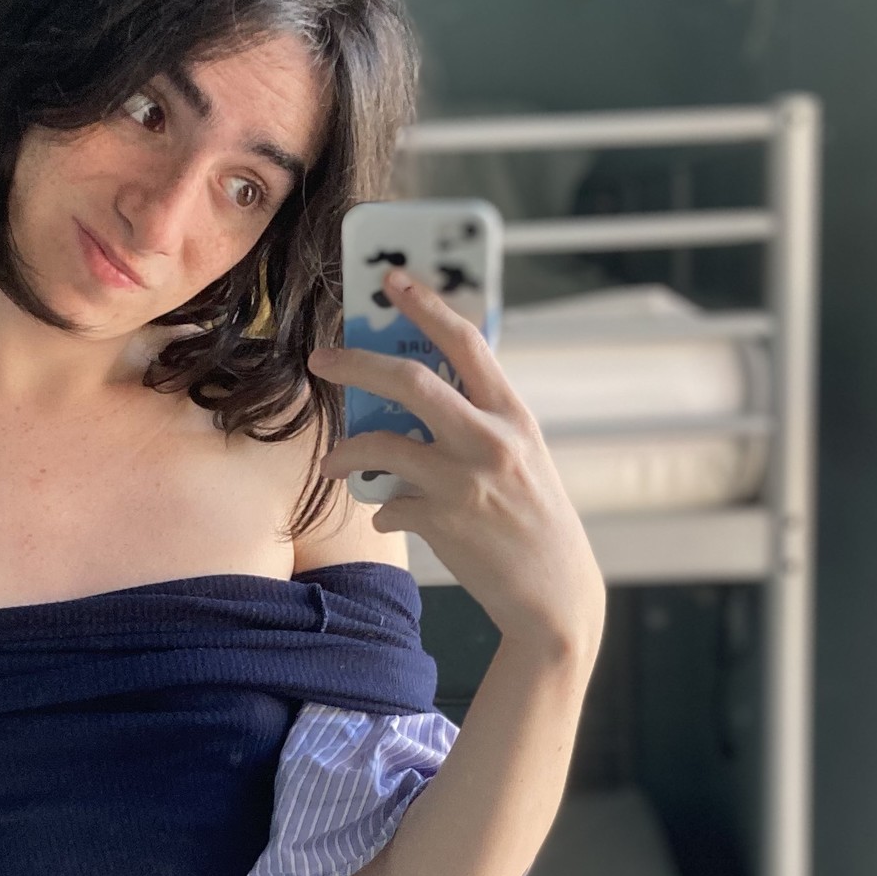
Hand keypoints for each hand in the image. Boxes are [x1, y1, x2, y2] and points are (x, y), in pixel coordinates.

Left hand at [307, 267, 604, 655]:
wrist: (556, 596)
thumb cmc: (533, 520)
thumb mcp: (522, 456)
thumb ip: (478, 422)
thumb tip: (411, 395)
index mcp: (514, 415)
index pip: (467, 341)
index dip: (427, 303)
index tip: (393, 279)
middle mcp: (492, 440)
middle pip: (410, 380)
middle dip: (356, 363)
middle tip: (320, 358)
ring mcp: (467, 481)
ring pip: (382, 445)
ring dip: (346, 451)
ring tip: (333, 462)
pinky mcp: (444, 521)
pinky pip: (389, 504)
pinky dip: (383, 510)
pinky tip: (392, 518)